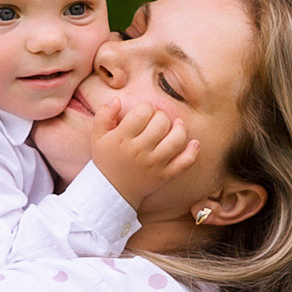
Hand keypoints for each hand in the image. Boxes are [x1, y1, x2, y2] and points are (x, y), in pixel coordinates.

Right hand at [89, 93, 200, 210]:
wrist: (112, 191)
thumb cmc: (106, 159)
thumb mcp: (97, 136)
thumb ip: (104, 115)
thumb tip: (117, 100)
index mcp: (121, 139)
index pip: (143, 112)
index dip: (146, 108)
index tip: (144, 113)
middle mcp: (138, 151)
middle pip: (161, 123)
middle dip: (161, 116)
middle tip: (156, 121)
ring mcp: (153, 165)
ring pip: (176, 139)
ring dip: (180, 128)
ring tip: (176, 125)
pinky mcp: (164, 176)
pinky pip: (184, 163)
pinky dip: (192, 152)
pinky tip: (194, 143)